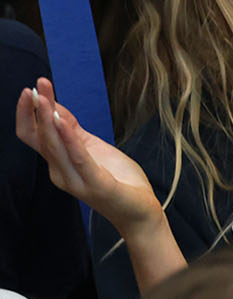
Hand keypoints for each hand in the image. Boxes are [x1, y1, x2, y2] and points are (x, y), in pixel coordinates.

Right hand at [16, 79, 161, 234]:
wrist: (139, 212)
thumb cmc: (118, 179)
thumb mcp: (94, 147)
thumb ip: (73, 130)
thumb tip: (55, 107)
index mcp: (59, 162)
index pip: (33, 135)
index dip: (27, 113)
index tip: (30, 89)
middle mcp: (60, 171)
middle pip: (40, 137)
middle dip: (37, 109)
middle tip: (35, 86)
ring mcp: (76, 179)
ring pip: (54, 146)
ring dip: (48, 120)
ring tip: (43, 99)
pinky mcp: (95, 184)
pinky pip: (78, 158)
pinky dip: (69, 139)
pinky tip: (63, 122)